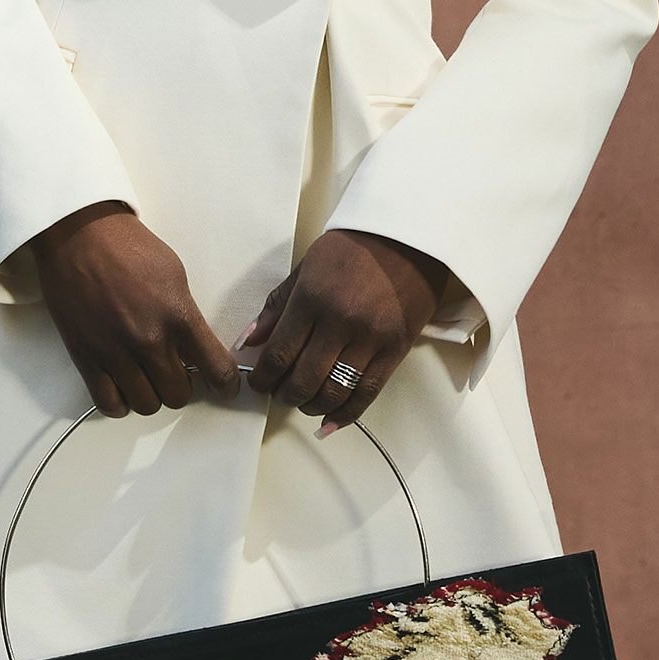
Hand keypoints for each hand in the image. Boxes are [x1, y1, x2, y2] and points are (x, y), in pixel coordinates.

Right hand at [30, 204, 237, 415]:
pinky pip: (108, 403)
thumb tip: (194, 346)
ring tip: (146, 377)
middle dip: (182, 386)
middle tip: (176, 372)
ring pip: (146, 404)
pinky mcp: (86, 357)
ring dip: (151, 395)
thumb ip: (186, 315)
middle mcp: (149, 340)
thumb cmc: (126, 246)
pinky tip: (122, 386)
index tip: (223, 386)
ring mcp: (116, 352)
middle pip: (179, 395)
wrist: (80, 234)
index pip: (216, 370)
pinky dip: (119, 402)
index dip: (224, 385)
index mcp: (178, 317)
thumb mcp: (174, 274)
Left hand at [239, 227, 451, 430]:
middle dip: (285, 395)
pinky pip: (368, 393)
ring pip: (334, 392)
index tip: (258, 383)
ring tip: (305, 402)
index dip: (264, 377)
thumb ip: (277, 307)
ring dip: (312, 406)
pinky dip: (346, 414)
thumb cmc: (355, 247)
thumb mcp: (306, 268)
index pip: (279, 354)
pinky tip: (330, 422)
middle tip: (280, 394)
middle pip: (304, 380)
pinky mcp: (396, 349)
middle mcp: (340, 322)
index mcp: (312, 299)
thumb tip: (250, 341)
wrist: (408, 237)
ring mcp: (371, 338)